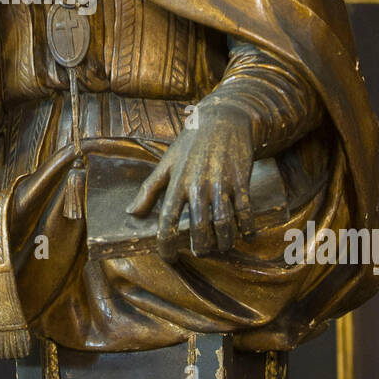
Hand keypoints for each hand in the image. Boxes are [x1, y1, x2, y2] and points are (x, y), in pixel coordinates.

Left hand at [126, 103, 255, 260]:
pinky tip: (247, 235)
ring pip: (223, 223)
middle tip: (201, 253)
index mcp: (177, 182)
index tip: (169, 258)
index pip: (167, 220)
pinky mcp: (240, 180)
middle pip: (198, 227)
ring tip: (222, 247)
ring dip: (224, 242)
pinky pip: (245, 211)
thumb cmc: (191, 143)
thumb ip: (149, 189)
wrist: (223, 120)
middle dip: (201, 247)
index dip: (165, 243)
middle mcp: (198, 185)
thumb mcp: (166, 162)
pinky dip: (247, 228)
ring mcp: (221, 183)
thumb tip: (130, 212)